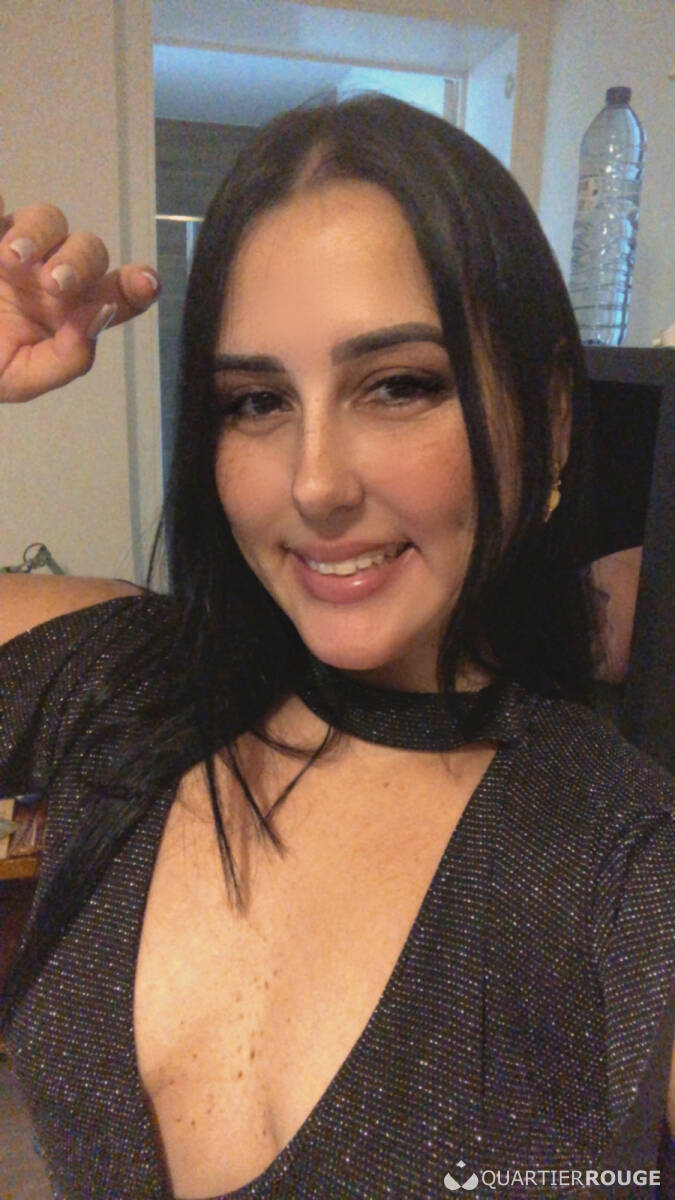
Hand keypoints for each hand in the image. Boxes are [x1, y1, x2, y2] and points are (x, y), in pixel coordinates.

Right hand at [0, 196, 159, 402]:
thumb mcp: (20, 378)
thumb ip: (66, 359)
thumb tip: (99, 317)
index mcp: (70, 314)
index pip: (118, 294)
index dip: (137, 285)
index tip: (144, 281)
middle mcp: (52, 275)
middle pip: (90, 251)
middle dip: (79, 262)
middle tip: (54, 283)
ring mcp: (18, 247)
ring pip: (50, 219)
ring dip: (39, 232)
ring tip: (10, 257)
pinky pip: (0, 202)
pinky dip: (2, 208)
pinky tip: (2, 231)